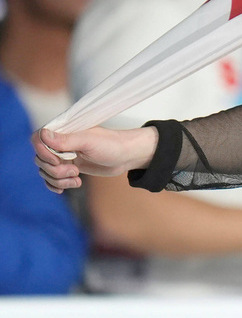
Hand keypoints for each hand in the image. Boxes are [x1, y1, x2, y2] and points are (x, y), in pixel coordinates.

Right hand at [32, 126, 157, 193]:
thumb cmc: (112, 144)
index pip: (37, 139)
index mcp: (64, 131)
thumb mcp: (89, 141)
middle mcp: (61, 143)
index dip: (42, 152)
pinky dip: (57, 185)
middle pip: (40, 159)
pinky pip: (52, 179)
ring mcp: (64, 156)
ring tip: (77, 179)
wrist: (127, 156)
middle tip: (74, 171)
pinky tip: (70, 186)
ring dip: (58, 179)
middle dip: (54, 170)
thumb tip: (42, 134)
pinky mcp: (70, 167)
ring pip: (46, 171)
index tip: (58, 160)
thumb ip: (65, 140)